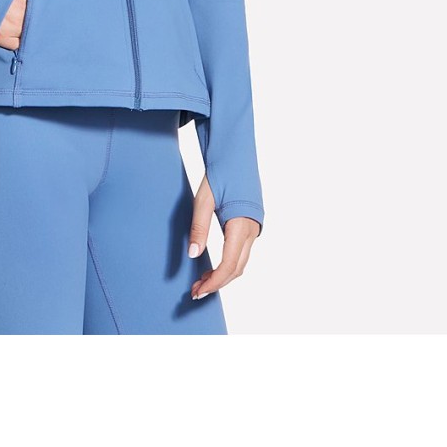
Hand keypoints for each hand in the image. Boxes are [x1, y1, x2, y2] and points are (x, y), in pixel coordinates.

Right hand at [0, 0, 71, 48]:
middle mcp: (19, 9)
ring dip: (40, 26)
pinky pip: (19, 45)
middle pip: (45, 15)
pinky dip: (25, 40)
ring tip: (49, 22)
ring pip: (34, 31)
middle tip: (65, 12)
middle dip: (52, 12)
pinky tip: (29, 32)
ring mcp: (8, 25)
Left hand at [187, 174, 260, 298]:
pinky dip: (227, 264)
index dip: (214, 282)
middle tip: (195, 291)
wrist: (236, 155)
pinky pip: (241, 252)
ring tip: (201, 280)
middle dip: (217, 283)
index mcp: (241, 226)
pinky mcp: (250, 225)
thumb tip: (193, 254)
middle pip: (236, 268)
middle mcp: (251, 230)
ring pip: (240, 262)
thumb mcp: (204, 200)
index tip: (198, 291)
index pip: (229, 265)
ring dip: (222, 275)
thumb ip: (198, 228)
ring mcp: (253, 228)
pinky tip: (212, 265)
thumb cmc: (220, 174)